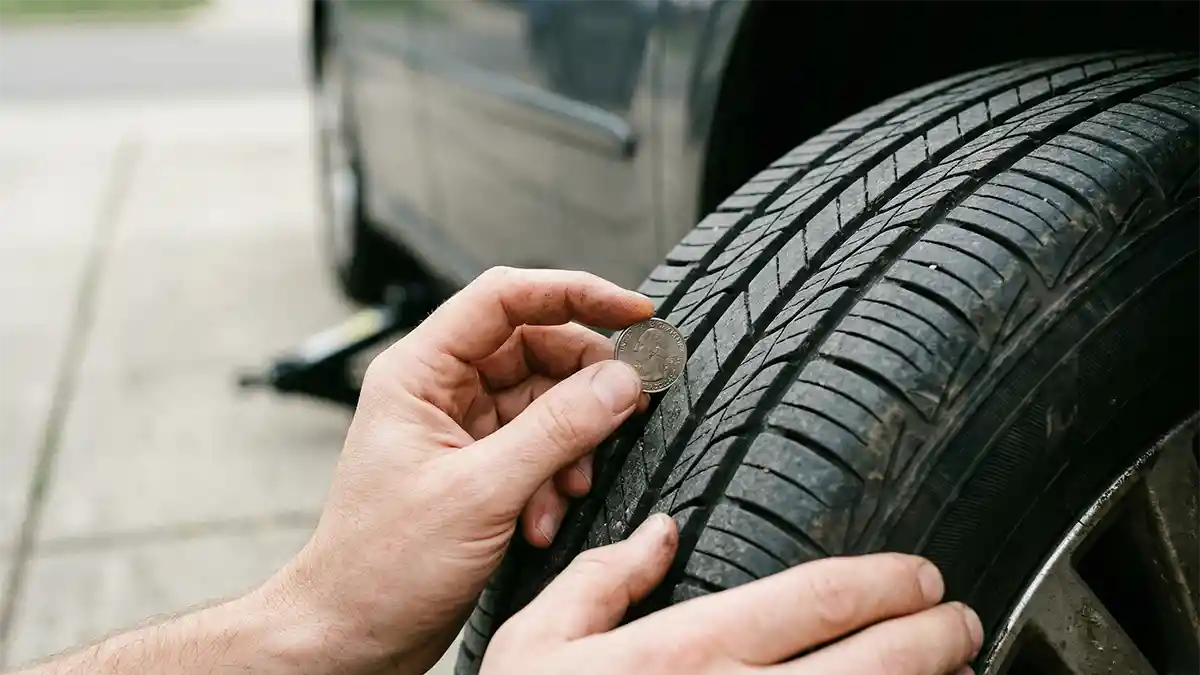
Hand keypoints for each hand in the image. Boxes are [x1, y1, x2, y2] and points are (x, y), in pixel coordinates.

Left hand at [262, 268, 653, 673]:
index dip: (575, 294)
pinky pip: (539, 446)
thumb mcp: (482, 492)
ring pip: (545, 401)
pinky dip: (556, 477)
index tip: (634, 312)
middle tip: (630, 408)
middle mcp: (439, 390)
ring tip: (570, 488)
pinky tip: (546, 517)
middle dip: (585, 386)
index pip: (506, 298)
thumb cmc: (382, 567)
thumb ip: (559, 430)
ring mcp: (460, 428)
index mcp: (419, 372)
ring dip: (572, 445)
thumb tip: (620, 380)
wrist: (354, 634)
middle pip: (537, 349)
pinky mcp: (478, 467)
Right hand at [483, 514, 982, 674]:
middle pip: (869, 661)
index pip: (811, 600)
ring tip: (961, 668)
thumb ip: (601, 579)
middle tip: (958, 617)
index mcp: (680, 653)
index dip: (880, 582)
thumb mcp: (536, 643)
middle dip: (932, 634)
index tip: (915, 575)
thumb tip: (659, 534)